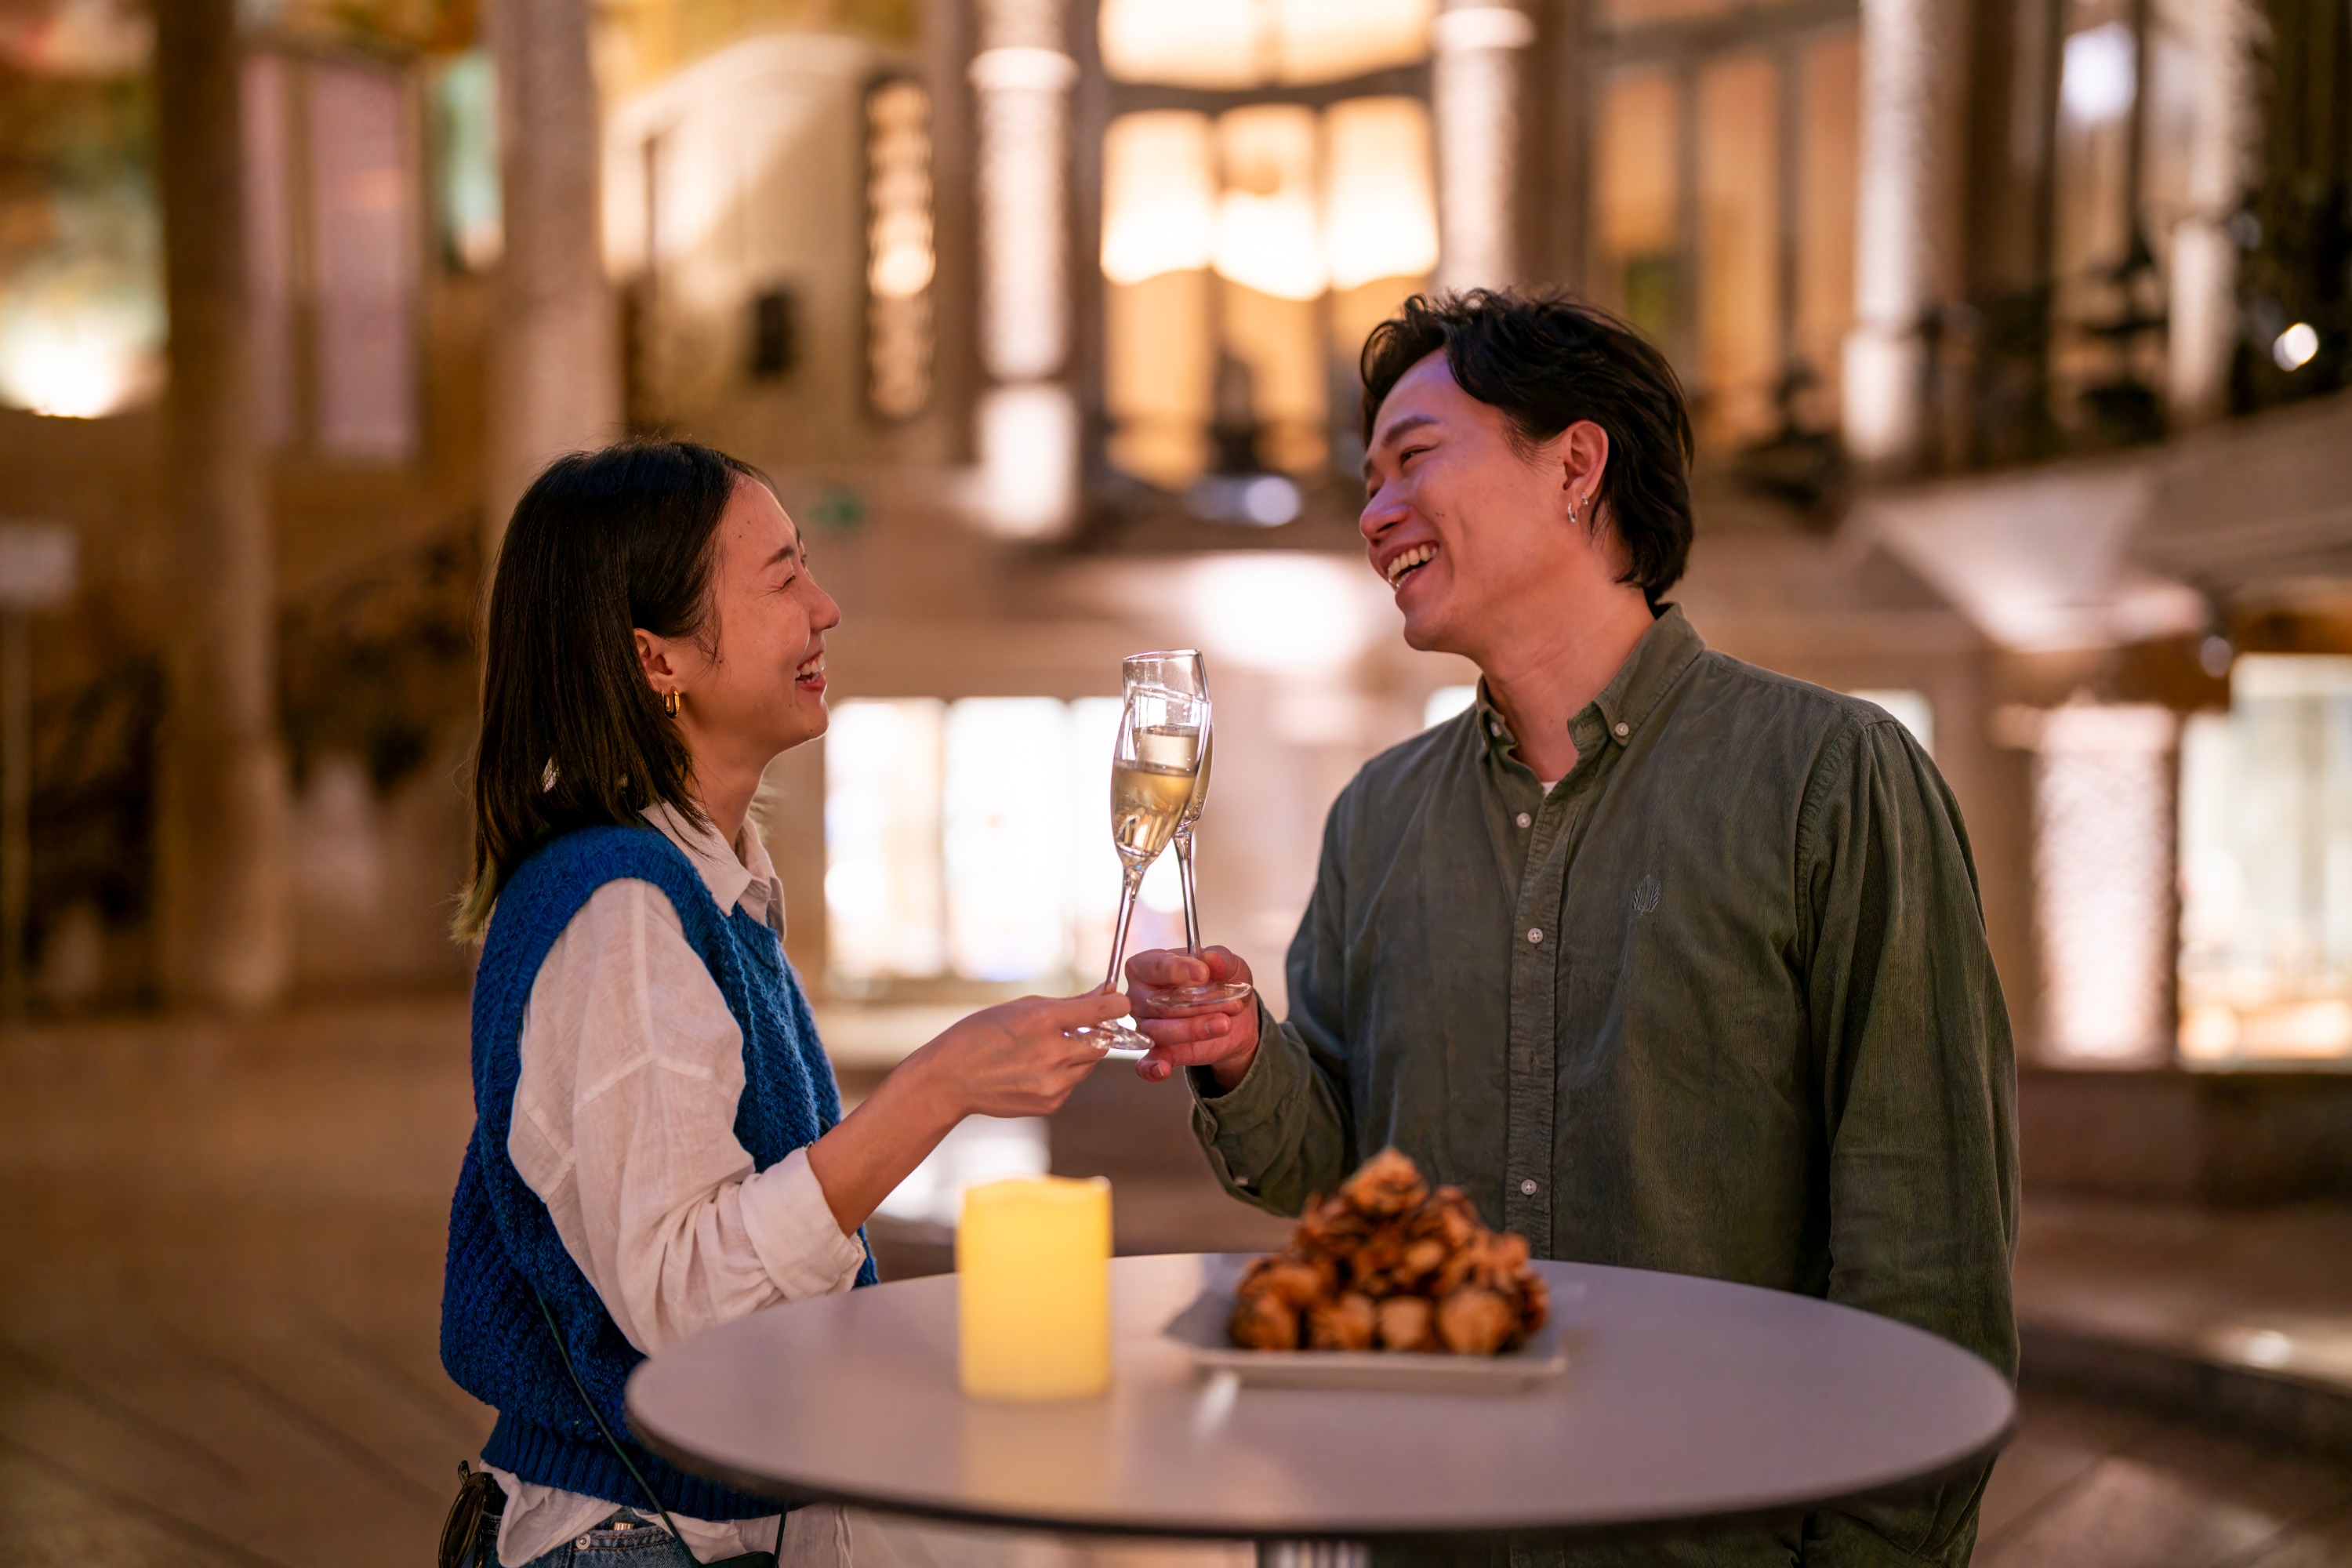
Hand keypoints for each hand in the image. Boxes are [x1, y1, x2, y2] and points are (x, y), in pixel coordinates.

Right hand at [910, 989, 1130, 1120]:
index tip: (1118, 1002)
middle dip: (1098, 1032)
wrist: (950, 1080)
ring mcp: (1052, 1084)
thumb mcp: (1021, 1007)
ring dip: (1079, 1054)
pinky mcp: (1050, 1104)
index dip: (1116, 1005)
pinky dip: (1064, 1074)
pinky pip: (1072, 1084)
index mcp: (1042, 1021)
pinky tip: (1035, 1069)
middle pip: (1103, 1042)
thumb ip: (1069, 1003)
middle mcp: (1052, 1055)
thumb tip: (1106, 992)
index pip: (1101, 1012)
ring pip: (1089, 1065)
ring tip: (1046, 1048)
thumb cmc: (982, 1034)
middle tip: (1080, 1025)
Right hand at [1124, 946, 1259, 1087]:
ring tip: (1224, 1023)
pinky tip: (1163, 1069)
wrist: (1235, 1015)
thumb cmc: (1221, 981)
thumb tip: (1211, 960)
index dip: (1177, 970)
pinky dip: (1153, 1067)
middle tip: (1231, 1003)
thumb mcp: (1229, 965)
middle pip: (1159, 1003)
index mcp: (1149, 966)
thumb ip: (1221, 959)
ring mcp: (1146, 1025)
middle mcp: (1140, 996)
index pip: (1154, 966)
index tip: (1203, 973)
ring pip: (1161, 1031)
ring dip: (1195, 1029)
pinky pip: (1147, 1063)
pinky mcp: (1159, 1051)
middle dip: (1197, 1004)